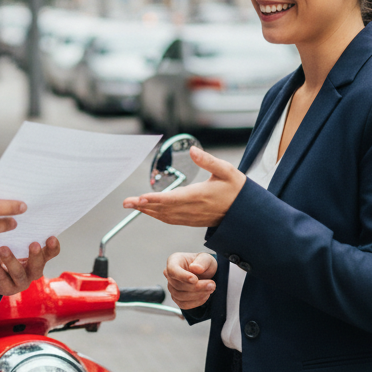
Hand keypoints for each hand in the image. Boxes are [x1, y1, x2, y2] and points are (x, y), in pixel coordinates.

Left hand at [0, 236, 60, 295]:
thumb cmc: (3, 250)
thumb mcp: (13, 241)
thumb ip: (19, 232)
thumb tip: (17, 208)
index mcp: (38, 258)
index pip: (51, 254)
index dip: (53, 247)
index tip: (51, 237)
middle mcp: (32, 271)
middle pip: (38, 266)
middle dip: (36, 255)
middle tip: (34, 244)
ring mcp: (19, 282)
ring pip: (18, 273)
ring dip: (11, 260)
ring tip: (3, 248)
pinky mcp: (5, 288)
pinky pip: (0, 276)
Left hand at [122, 147, 244, 227]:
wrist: (246, 212)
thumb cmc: (236, 189)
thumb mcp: (226, 170)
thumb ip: (208, 161)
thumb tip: (192, 150)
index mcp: (199, 196)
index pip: (172, 199)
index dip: (154, 200)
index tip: (140, 198)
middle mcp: (192, 209)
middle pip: (163, 209)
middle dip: (143, 206)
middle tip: (126, 203)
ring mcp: (191, 217)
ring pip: (165, 216)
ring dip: (147, 211)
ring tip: (132, 206)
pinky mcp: (192, 220)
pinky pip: (171, 219)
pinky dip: (158, 216)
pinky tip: (150, 211)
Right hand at [165, 251, 218, 310]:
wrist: (205, 273)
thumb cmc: (203, 264)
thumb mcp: (206, 258)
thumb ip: (202, 261)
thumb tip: (194, 268)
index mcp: (174, 260)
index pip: (172, 270)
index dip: (182, 276)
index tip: (195, 280)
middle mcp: (169, 274)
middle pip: (178, 285)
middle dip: (197, 287)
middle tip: (212, 284)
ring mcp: (171, 287)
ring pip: (180, 296)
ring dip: (198, 295)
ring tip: (210, 289)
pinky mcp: (176, 298)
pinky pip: (183, 304)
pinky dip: (196, 302)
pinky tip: (205, 295)